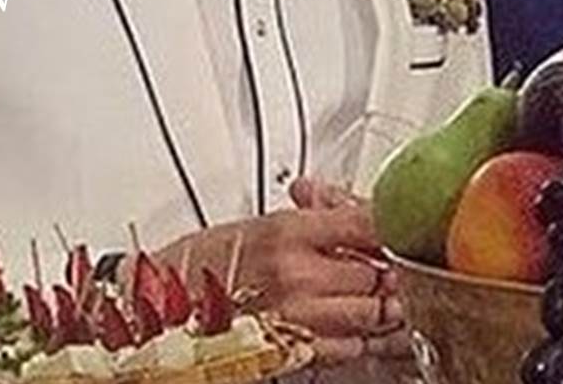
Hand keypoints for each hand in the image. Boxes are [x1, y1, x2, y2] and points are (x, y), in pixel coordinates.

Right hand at [159, 200, 407, 366]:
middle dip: (387, 273)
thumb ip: (313, 218)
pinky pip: (349, 348)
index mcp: (287, 231)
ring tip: (365, 299)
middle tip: (385, 269)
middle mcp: (297, 274)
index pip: (369, 223)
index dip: (394, 229)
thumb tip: (354, 209)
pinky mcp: (295, 352)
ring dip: (376, 308)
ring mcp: (298, 317)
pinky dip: (354, 339)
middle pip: (380, 274)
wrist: (162, 304)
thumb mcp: (258, 225)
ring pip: (372, 315)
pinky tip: (342, 326)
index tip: (400, 231)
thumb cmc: (200, 264)